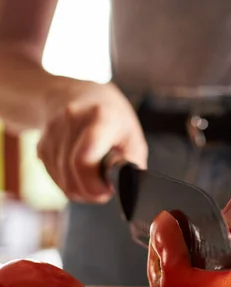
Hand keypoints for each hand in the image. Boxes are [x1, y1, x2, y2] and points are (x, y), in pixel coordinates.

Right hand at [37, 80, 146, 202]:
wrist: (76, 95)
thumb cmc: (111, 119)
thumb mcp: (133, 135)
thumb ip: (131, 162)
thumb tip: (127, 186)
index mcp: (101, 117)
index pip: (85, 157)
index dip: (94, 183)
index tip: (106, 190)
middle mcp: (72, 120)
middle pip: (73, 172)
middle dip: (91, 191)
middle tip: (104, 191)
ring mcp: (52, 132)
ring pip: (62, 180)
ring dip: (80, 190)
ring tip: (95, 182)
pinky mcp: (40, 146)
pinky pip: (54, 177)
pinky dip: (69, 184)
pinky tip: (81, 175)